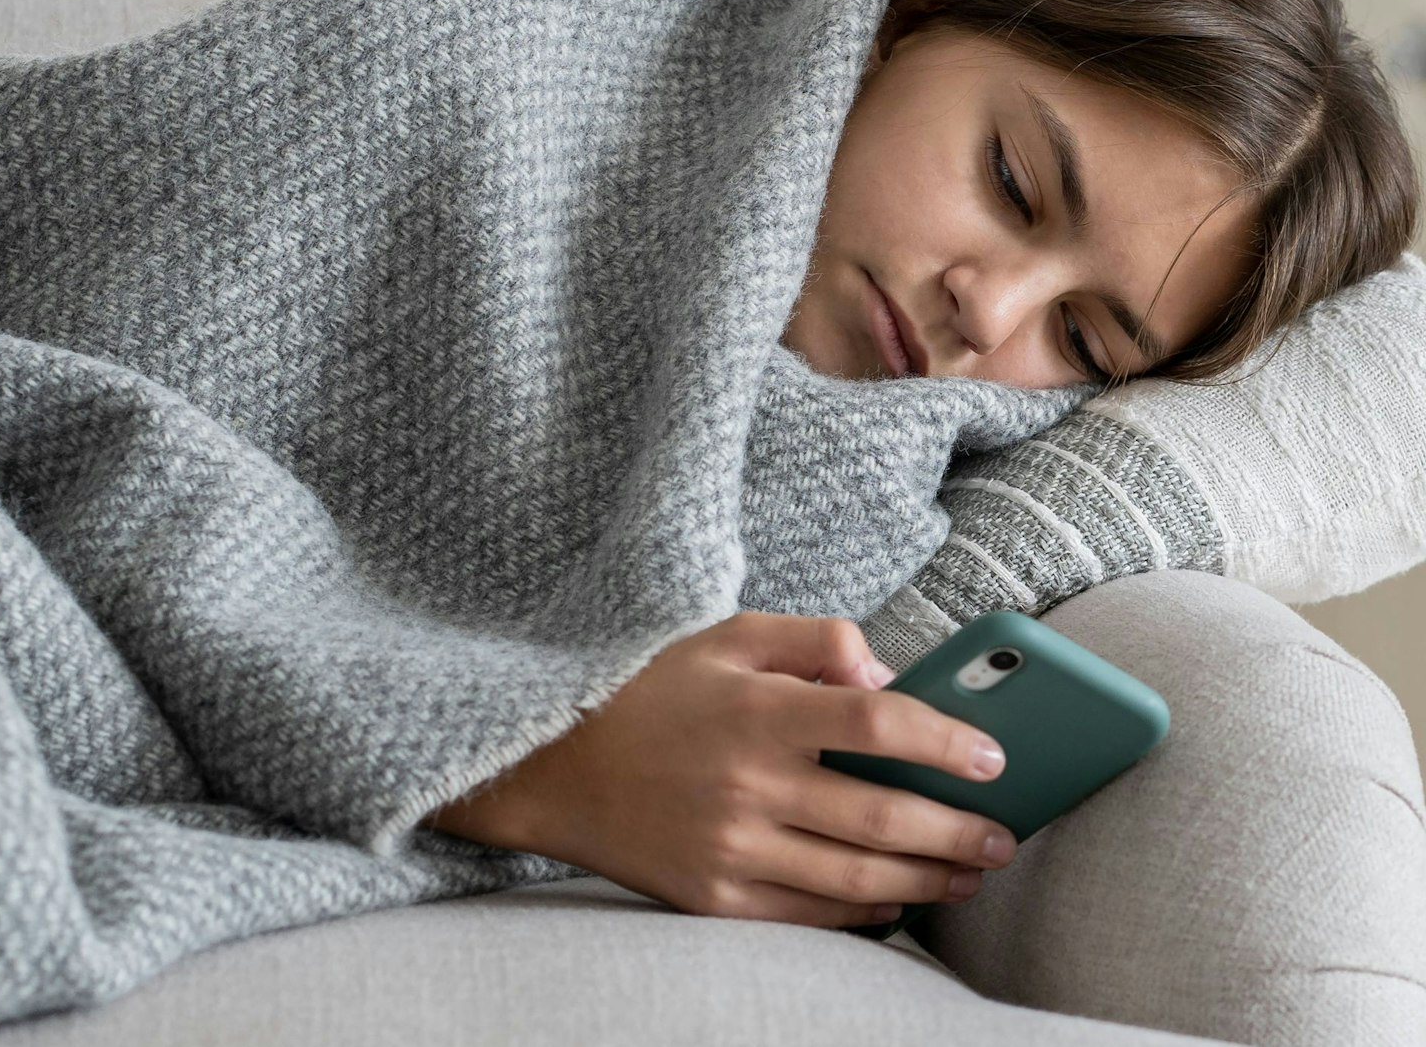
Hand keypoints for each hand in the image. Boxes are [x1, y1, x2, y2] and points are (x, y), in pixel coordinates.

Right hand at [425, 612, 1017, 928]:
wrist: (549, 766)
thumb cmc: (646, 693)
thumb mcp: (723, 638)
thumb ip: (812, 640)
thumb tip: (889, 674)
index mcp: (756, 710)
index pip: (878, 723)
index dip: (946, 741)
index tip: (991, 757)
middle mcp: (748, 783)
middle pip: (882, 813)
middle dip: (958, 829)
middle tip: (1004, 834)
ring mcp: (731, 846)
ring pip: (857, 876)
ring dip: (929, 879)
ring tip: (970, 872)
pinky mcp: (714, 895)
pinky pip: (809, 915)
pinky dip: (866, 914)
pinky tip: (901, 902)